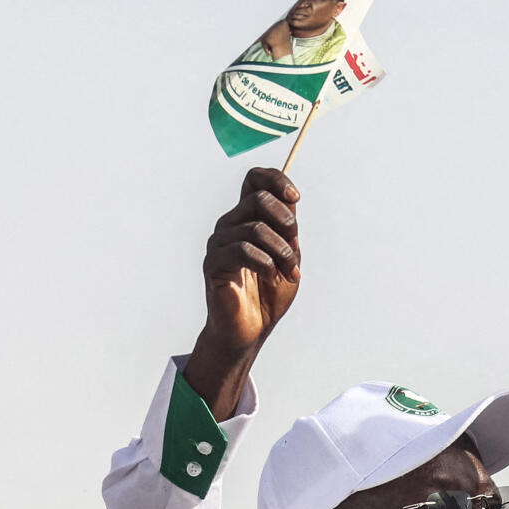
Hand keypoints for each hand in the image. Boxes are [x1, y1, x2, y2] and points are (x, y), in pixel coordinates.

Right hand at [183, 167, 301, 420]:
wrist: (251, 329)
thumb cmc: (268, 293)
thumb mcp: (289, 256)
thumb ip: (288, 229)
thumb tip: (291, 201)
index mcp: (248, 217)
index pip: (254, 179)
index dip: (276, 179)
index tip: (295, 198)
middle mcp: (230, 224)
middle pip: (258, 198)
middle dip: (285, 220)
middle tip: (295, 246)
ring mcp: (219, 243)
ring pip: (255, 228)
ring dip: (281, 251)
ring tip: (288, 272)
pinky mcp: (213, 263)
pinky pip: (243, 250)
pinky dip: (266, 263)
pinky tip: (271, 277)